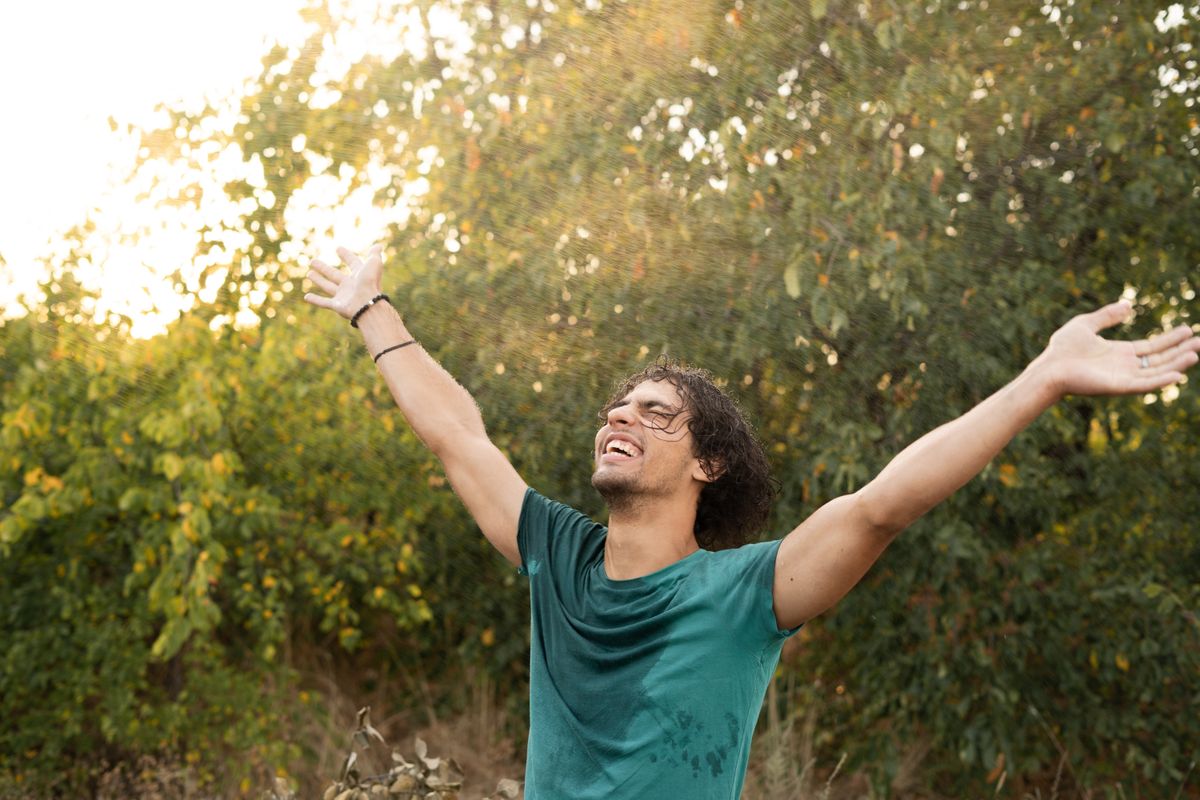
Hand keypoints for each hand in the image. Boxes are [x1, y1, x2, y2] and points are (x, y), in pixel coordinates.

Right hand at [303, 244, 384, 319]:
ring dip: (318, 280)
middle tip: (313, 261)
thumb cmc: (370, 282)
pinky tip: (306, 297)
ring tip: (309, 273)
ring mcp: (343, 296)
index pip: (353, 263)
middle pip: (334, 275)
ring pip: (328, 286)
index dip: (347, 256)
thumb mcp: (374, 264)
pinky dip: (315, 300)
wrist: (367, 303)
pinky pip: (324, 303)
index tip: (338, 249)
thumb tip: (379, 245)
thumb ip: (374, 254)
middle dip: (324, 268)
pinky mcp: (337, 306)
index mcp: (360, 275)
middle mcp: (351, 285)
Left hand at [1038, 300, 1199, 397]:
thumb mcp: (1086, 324)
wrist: (1048, 367)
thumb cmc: (1062, 349)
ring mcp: (1123, 377)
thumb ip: (1107, 315)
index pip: (1152, 347)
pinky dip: (1160, 381)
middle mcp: (1125, 366)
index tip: (1189, 330)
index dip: (1170, 339)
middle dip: (1180, 351)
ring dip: (1176, 364)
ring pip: (1156, 372)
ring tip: (1195, 354)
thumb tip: (1128, 305)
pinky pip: (1144, 385)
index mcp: (1120, 353)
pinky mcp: (1118, 386)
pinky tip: (1178, 375)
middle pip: (1160, 359)